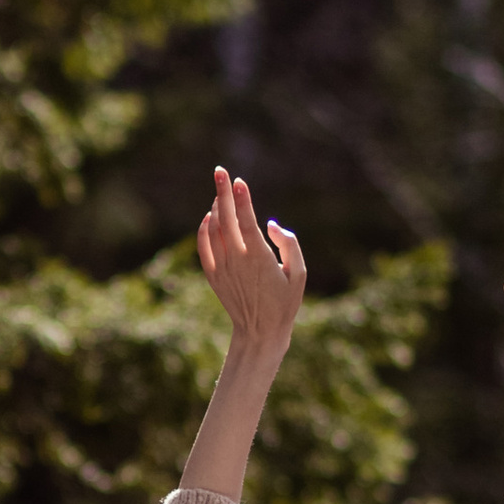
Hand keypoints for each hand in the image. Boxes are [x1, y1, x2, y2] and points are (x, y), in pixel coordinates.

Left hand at [197, 166, 306, 367]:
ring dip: (216, 208)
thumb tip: (270, 223)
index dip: (241, 198)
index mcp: (259, 257)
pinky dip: (204, 229)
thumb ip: (289, 244)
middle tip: (219, 171)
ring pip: (213, 229)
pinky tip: (209, 217)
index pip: (245, 219)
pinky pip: (204, 246)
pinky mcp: (213, 276)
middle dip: (222, 191)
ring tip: (220, 193)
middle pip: (225, 218)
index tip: (239, 180)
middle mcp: (237, 260)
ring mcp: (222, 267)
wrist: (259, 332)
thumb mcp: (299, 273)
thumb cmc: (284, 302)